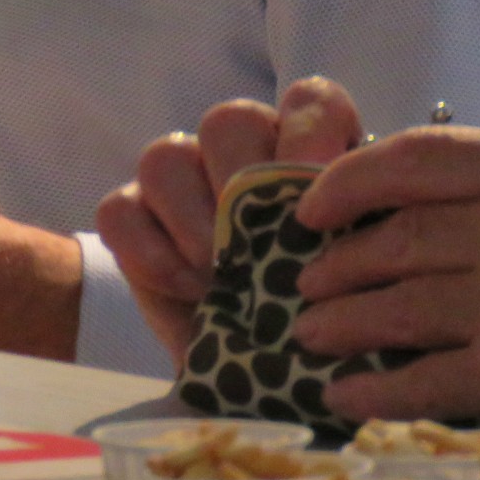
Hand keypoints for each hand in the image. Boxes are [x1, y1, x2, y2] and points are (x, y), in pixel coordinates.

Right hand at [95, 77, 361, 360]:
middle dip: (243, 180)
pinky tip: (187, 288)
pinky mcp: (133, 218)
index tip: (317, 190)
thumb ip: (358, 244)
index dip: (310, 130)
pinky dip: (150, 250)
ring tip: (222, 275)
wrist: (272, 377)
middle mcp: (241, 154)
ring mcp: (180, 183)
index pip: (310, 102)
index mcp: (309, 153)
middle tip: (260, 243)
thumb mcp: (362, 281)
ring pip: (165, 156)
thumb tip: (345, 232)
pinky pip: (118, 210)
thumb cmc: (327, 317)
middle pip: (228, 121)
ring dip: (193, 218)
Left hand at [291, 126, 479, 421]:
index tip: (313, 206)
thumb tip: (399, 218)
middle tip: (304, 285)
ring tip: (310, 336)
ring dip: (347, 324)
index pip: (418, 158)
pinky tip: (346, 399)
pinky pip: (436, 382)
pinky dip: (384, 393)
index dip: (353, 179)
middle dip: (345, 266)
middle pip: (401, 241)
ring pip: (404, 307)